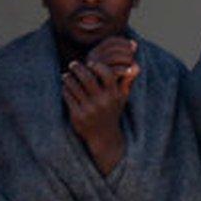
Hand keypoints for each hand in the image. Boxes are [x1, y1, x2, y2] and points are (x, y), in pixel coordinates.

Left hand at [62, 60, 139, 174]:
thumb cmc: (112, 111)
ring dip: (69, 78)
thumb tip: (135, 65)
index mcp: (114, 95)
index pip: (107, 74)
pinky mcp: (78, 116)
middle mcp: (102, 102)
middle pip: (88, 78)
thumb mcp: (122, 98)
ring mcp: (90, 109)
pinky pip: (68, 97)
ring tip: (66, 75)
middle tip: (73, 64)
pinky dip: (65, 89)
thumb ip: (127, 81)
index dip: (97, 66)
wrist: (104, 136)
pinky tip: (66, 86)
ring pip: (75, 86)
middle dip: (78, 68)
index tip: (90, 63)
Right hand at [86, 37, 137, 86]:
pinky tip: (130, 74)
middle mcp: (91, 60)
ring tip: (131, 67)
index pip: (110, 41)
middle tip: (132, 58)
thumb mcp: (119, 71)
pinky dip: (124, 70)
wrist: (98, 108)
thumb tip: (135, 43)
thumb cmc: (110, 88)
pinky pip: (112, 71)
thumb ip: (127, 58)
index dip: (124, 42)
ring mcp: (92, 70)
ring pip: (112, 58)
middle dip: (126, 51)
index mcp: (95, 54)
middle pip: (112, 49)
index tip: (134, 46)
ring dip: (126, 59)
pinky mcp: (96, 82)